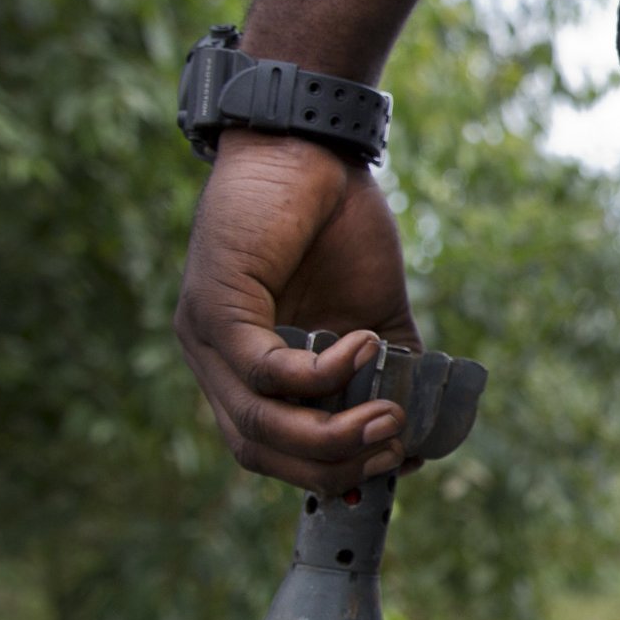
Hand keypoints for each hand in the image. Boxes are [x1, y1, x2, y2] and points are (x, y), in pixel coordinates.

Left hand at [174, 131, 420, 491]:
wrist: (306, 147)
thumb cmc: (335, 223)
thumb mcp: (370, 314)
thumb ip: (385, 372)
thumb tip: (415, 437)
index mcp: (244, 369)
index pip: (270, 450)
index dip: (329, 472)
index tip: (391, 462)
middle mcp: (212, 363)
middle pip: (259, 452)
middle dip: (334, 467)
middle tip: (393, 445)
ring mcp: (205, 338)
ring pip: (258, 423)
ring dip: (331, 434)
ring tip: (387, 417)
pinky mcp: (214, 306)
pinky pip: (265, 369)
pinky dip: (322, 372)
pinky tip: (360, 345)